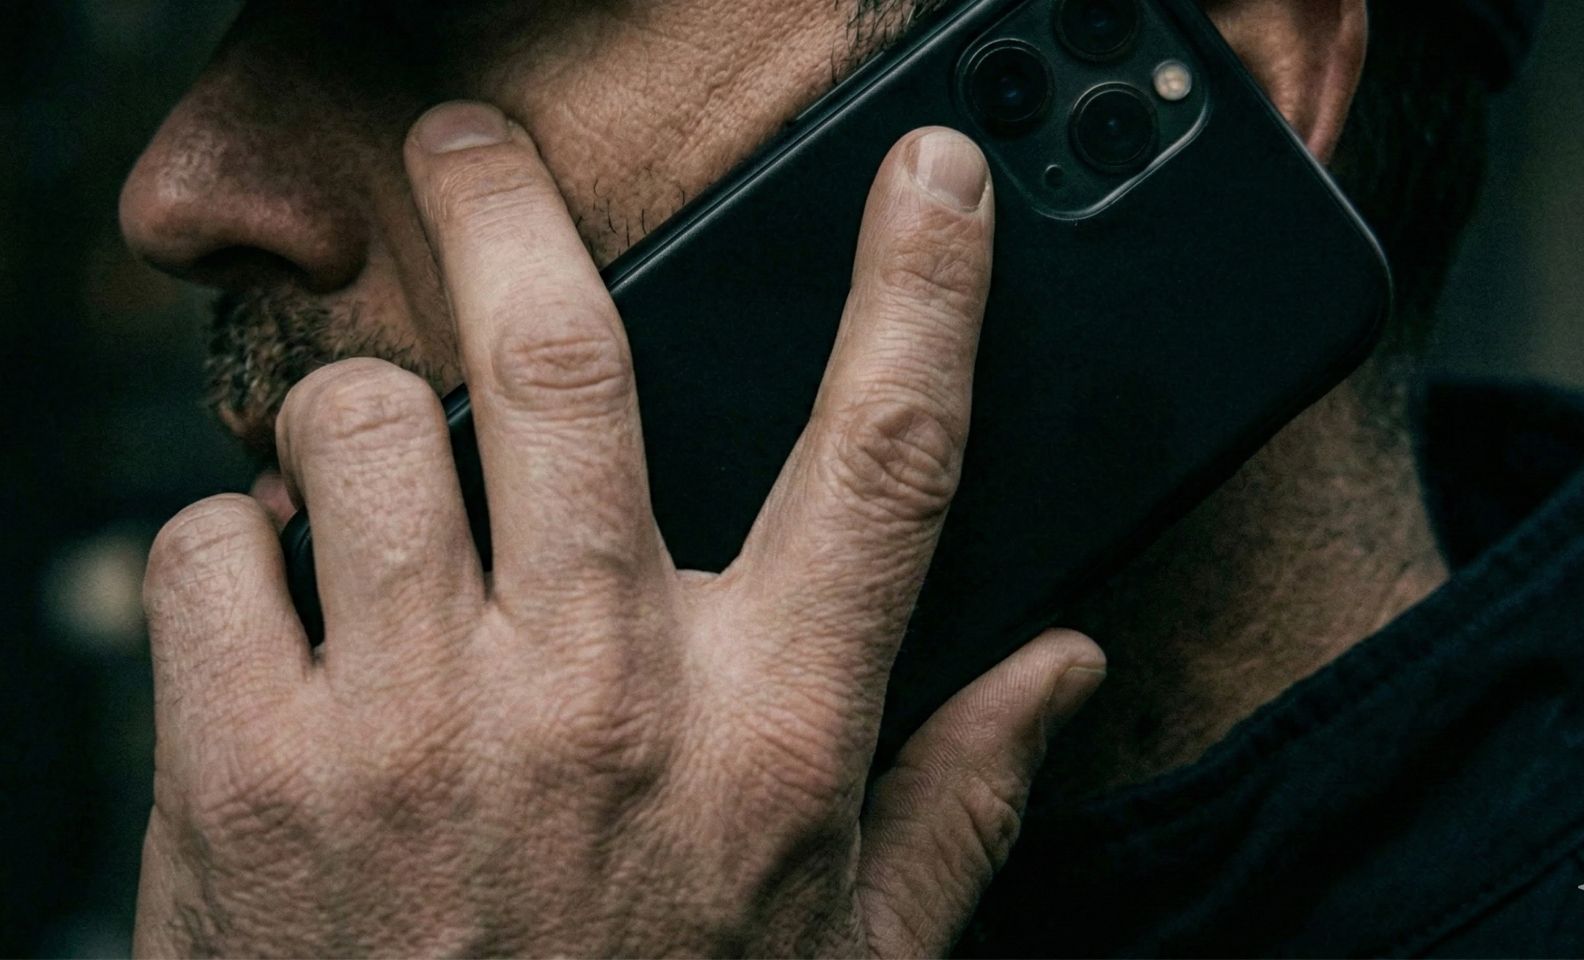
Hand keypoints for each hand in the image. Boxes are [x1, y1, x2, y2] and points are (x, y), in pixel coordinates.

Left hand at [135, 102, 1104, 956]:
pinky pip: (212, 540)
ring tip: (376, 489)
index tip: (931, 180)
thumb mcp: (853, 956)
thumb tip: (1065, 664)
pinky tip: (281, 621)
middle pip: (565, 362)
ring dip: (358, 422)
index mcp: (771, 736)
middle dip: (509, 206)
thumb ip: (964, 794)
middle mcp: (599, 699)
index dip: (923, 291)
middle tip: (471, 147)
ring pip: (360, 425)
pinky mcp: (250, 771)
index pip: (883, 458)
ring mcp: (415, 727)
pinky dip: (235, 546)